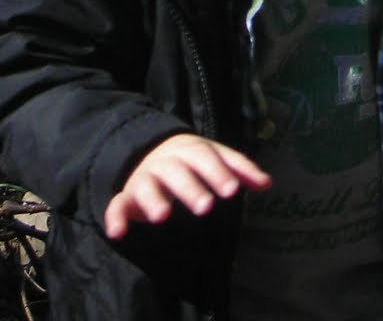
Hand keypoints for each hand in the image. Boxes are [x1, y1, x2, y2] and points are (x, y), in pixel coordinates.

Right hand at [103, 133, 270, 238]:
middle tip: (206, 207)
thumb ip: (238, 169)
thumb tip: (267, 183)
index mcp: (189, 150)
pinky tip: (119, 233)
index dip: (217, 172)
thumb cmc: (190, 160)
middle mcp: (165, 162)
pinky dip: (115, 218)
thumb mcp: (214, 158)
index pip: (205, 156)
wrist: (148, 150)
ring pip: (146, 186)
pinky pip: (117, 206)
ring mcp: (144, 179)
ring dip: (153, 200)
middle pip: (177, 171)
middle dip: (190, 187)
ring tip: (163, 216)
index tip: (231, 190)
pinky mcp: (126, 197)